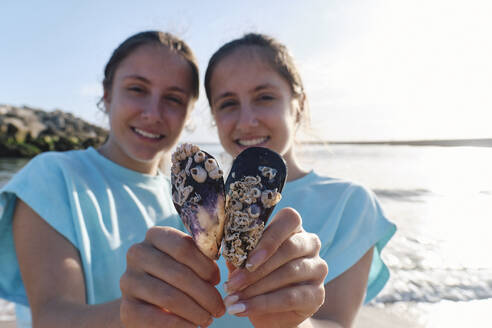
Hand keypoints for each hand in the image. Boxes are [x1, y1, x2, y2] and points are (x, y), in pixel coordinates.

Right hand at [120, 227, 224, 327]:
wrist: (148, 301)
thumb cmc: (176, 276)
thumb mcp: (187, 262)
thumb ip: (200, 258)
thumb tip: (217, 271)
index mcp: (155, 235)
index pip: (184, 247)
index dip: (205, 266)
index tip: (218, 280)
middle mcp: (137, 254)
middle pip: (179, 274)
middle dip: (205, 294)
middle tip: (219, 308)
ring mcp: (128, 280)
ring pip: (169, 297)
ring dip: (195, 311)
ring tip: (209, 318)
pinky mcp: (126, 308)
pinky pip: (155, 318)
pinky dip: (179, 325)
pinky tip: (192, 326)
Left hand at [223, 207, 327, 327]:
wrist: (271, 313)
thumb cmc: (256, 278)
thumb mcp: (245, 263)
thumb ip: (240, 252)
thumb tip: (227, 247)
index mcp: (293, 228)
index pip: (289, 220)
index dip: (269, 239)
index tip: (247, 260)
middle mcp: (310, 244)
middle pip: (289, 248)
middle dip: (256, 269)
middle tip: (232, 283)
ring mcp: (317, 268)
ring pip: (289, 273)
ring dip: (256, 288)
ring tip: (232, 299)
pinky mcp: (317, 294)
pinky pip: (290, 297)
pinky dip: (262, 304)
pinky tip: (243, 309)